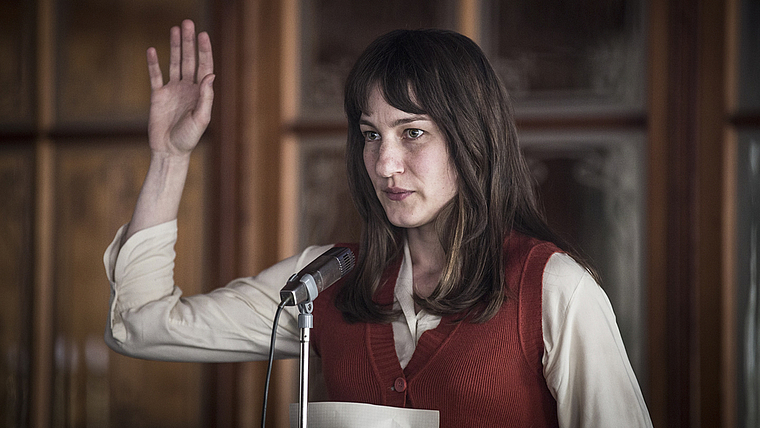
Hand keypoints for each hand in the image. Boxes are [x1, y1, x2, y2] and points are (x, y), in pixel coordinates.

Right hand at [146, 20, 213, 155]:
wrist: (169, 150)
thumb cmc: (189, 138)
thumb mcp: (201, 119)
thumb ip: (206, 97)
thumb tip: (210, 75)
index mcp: (201, 93)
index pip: (204, 66)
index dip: (204, 50)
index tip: (203, 34)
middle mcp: (188, 88)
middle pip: (189, 60)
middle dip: (189, 42)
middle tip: (187, 23)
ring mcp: (173, 90)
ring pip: (174, 63)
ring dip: (175, 46)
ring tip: (175, 29)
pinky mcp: (158, 95)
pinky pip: (155, 75)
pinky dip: (153, 63)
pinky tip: (152, 49)